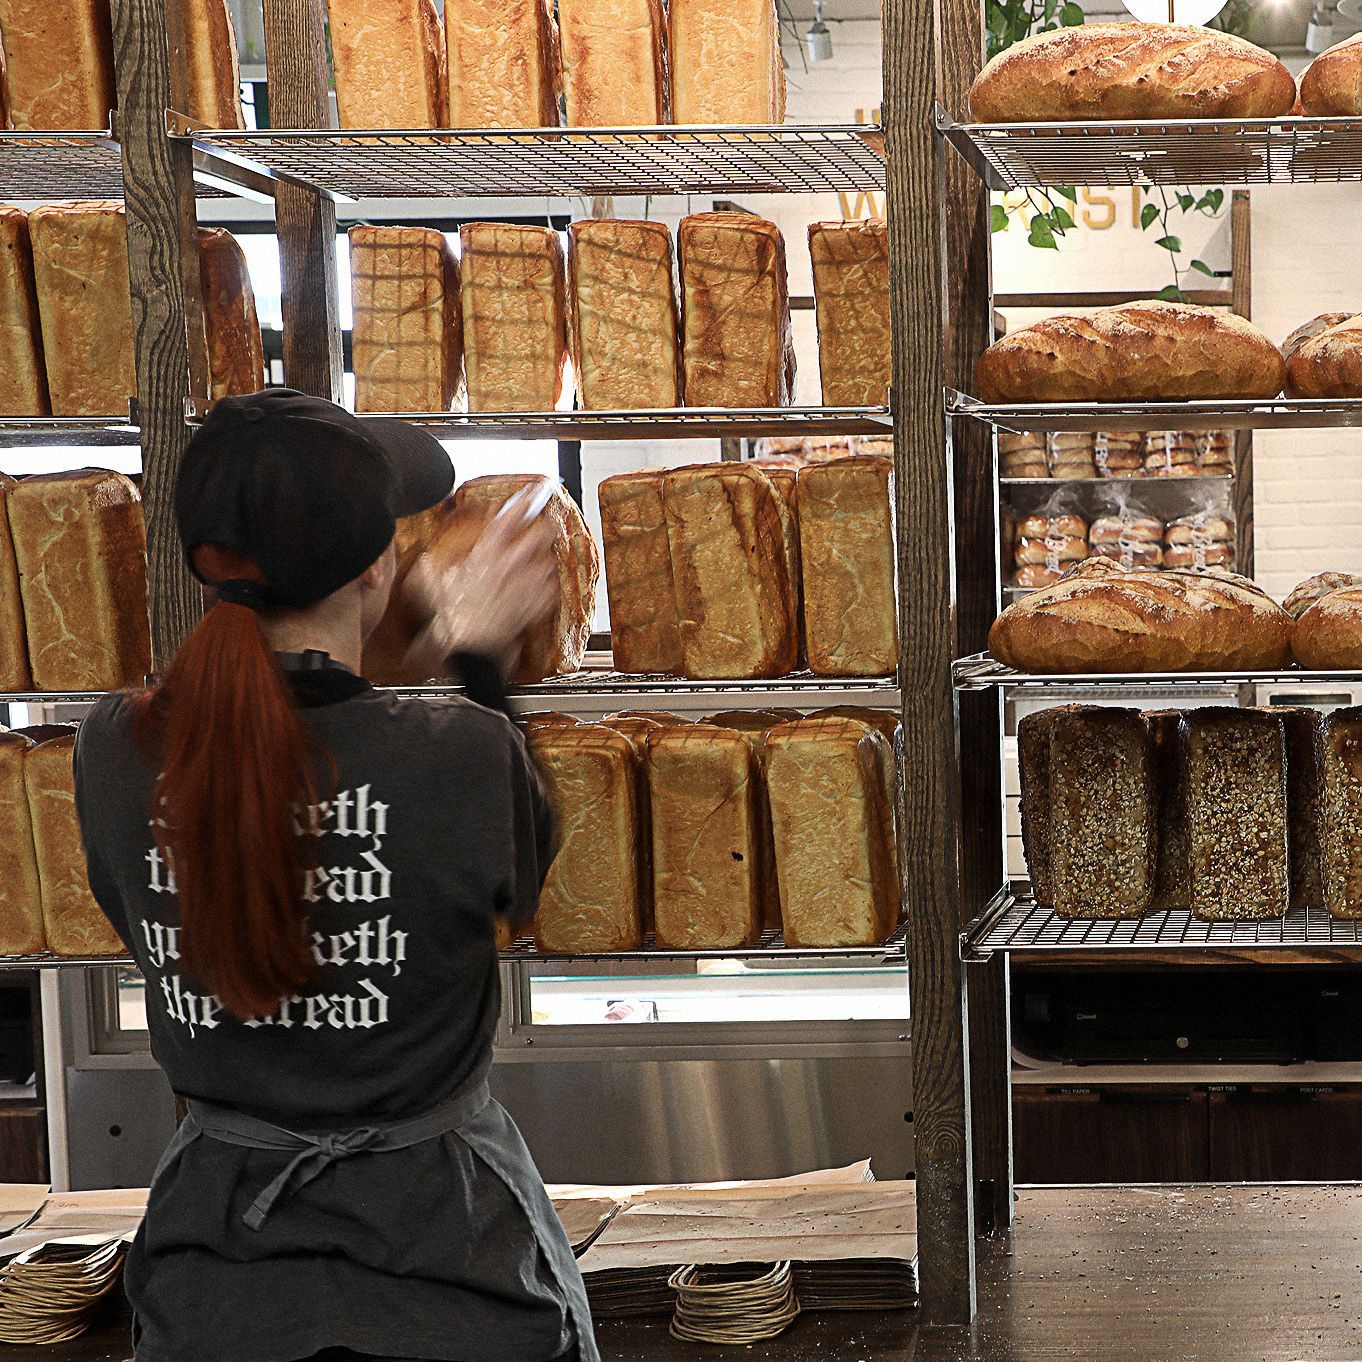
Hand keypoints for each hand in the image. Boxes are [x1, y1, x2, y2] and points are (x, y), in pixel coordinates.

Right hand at [402, 487, 558, 679]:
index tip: (535, 492)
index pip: (509, 520)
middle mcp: (509, 569)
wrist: (468, 653)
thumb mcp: (426, 588)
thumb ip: (427, 572)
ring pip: (547, 565)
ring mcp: (523, 590)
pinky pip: (548, 595)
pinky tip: (545, 588)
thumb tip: (424, 564)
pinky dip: (548, 589)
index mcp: (485, 557)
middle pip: (538, 539)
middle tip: (546, 524)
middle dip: (545, 529)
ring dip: (547, 560)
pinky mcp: (530, 611)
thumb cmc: (448, 621)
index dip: (524, 502)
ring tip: (545, 557)